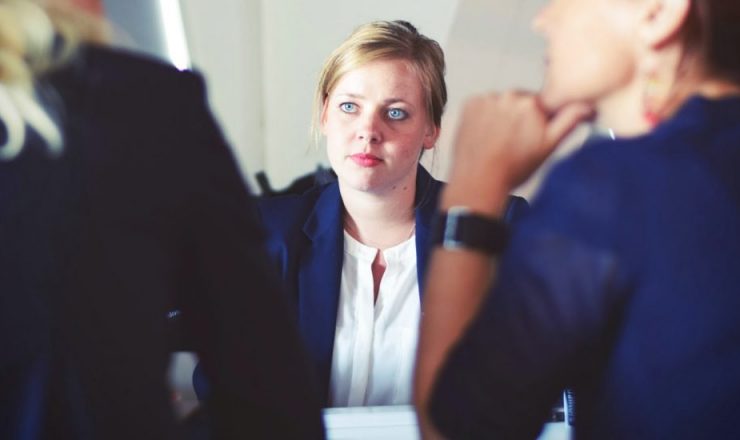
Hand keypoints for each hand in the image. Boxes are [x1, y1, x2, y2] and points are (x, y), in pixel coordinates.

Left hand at [443, 91, 591, 214]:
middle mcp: (509, 95)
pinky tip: (485, 135)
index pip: (542, 104)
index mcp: (532, 103)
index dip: (538, 121)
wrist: (478, 180)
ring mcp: (487, 99)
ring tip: (498, 140)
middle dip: (520, 117)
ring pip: (500, 103)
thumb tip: (587, 105)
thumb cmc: (513, 168)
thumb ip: (569, 121)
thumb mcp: (549, 146)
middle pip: (520, 102)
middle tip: (514, 142)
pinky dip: (483, 116)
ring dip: (501, 116)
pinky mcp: (469, 104)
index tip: (531, 135)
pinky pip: (482, 105)